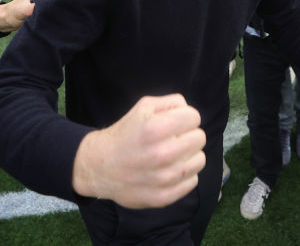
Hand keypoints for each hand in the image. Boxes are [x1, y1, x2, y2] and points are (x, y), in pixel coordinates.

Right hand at [72, 94, 205, 208]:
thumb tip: (190, 112)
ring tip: (172, 155)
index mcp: (155, 128)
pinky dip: (184, 175)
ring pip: (200, 160)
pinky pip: (193, 181)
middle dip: (187, 135)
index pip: (194, 117)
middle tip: (172, 139)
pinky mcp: (164, 197)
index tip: (175, 123)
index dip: (185, 117)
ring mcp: (164, 178)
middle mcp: (162, 154)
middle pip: (200, 138)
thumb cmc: (124, 134)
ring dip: (189, 156)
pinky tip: (168, 170)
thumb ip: (171, 102)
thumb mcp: (143, 107)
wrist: (99, 166)